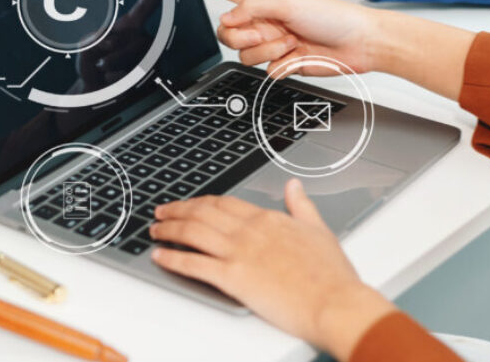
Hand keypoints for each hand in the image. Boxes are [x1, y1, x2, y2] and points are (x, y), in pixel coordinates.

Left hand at [151, 181, 396, 358]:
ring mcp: (239, 253)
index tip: (188, 204)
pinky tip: (160, 257)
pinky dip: (173, 259)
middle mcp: (249, 231)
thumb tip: (294, 186)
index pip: (224, 203)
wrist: (335, 302)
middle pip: (202, 213)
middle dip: (177, 211)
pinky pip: (194, 264)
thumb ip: (301, 206)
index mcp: (268, 219)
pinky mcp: (233, 278)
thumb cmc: (331, 275)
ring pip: (192, 233)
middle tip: (161, 212)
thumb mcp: (319, 229)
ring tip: (155, 231)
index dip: (200, 202)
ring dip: (168, 230)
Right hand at [171, 0, 379, 75]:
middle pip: (225, 31)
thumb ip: (254, 7)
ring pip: (243, 53)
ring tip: (290, 42)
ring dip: (267, 50)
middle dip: (244, 34)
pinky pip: (263, 69)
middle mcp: (261, 18)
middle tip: (268, 32)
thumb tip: (227, 18)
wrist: (358, 43)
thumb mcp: (290, 1)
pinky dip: (280, 64)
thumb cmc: (333, 15)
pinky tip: (297, 55)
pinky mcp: (279, 61)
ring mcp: (269, 41)